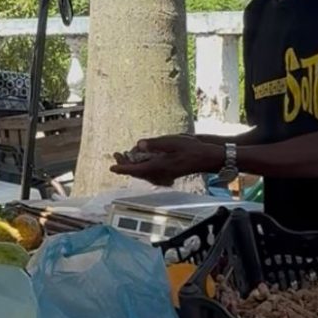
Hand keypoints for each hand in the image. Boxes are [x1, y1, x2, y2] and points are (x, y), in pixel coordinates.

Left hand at [110, 135, 224, 186]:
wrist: (206, 157)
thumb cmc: (191, 149)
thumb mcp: (172, 142)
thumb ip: (155, 144)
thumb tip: (139, 144)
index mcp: (158, 167)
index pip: (135, 170)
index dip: (122, 168)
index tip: (111, 168)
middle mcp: (159, 174)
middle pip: (137, 172)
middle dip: (125, 164)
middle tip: (117, 154)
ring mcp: (163, 175)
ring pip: (143, 173)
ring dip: (133, 165)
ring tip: (126, 155)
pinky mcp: (167, 174)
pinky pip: (150, 173)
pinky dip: (142, 167)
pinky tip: (142, 159)